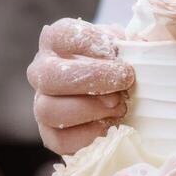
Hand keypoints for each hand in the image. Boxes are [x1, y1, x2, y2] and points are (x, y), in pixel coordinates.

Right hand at [28, 18, 133, 154]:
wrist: (122, 97)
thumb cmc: (122, 65)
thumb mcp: (126, 47)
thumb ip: (128, 43)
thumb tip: (134, 47)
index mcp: (56, 42)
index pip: (62, 35)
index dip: (91, 42)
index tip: (117, 52)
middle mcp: (42, 71)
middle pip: (50, 75)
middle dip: (92, 79)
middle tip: (124, 81)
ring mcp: (41, 104)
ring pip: (49, 110)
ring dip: (91, 108)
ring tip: (119, 105)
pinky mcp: (50, 135)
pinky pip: (60, 140)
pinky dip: (90, 134)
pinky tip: (111, 124)